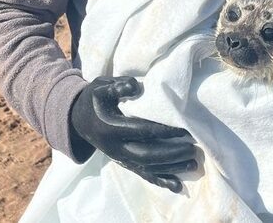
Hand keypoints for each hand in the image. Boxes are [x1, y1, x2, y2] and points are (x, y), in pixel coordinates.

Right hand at [69, 76, 196, 191]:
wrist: (79, 120)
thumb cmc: (94, 99)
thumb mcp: (100, 87)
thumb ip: (117, 86)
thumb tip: (136, 86)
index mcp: (109, 127)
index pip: (140, 130)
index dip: (162, 130)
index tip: (183, 128)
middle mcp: (114, 147)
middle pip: (146, 154)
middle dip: (171, 153)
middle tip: (192, 147)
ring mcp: (119, 158)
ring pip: (147, 168)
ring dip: (171, 168)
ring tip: (193, 162)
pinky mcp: (124, 163)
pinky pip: (143, 175)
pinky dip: (161, 181)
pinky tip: (178, 186)